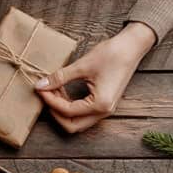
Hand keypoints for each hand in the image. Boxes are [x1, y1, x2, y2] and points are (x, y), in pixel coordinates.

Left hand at [35, 22, 154, 132]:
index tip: (40, 88)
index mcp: (100, 105)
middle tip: (46, 95)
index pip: (67, 111)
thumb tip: (40, 85)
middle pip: (72, 126)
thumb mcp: (83, 65)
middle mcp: (104, 112)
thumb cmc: (112, 54)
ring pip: (77, 122)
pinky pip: (83, 113)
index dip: (50, 101)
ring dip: (62, 111)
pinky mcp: (104, 104)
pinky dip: (70, 107)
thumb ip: (60, 77)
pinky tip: (63, 91)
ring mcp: (105, 110)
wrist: (132, 46)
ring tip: (53, 91)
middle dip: (55, 113)